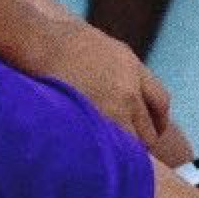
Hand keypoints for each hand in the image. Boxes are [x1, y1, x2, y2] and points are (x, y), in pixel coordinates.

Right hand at [19, 16, 185, 164]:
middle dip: (140, 140)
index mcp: (132, 66)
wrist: (38, 42)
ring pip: (132, 144)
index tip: (150, 129)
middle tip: (129, 151)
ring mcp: (113, 107)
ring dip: (124, 153)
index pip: (160, 101)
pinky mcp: (93, 122)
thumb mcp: (99, 43)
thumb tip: (114, 80)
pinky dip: (107, 156)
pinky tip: (96, 157)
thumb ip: (115, 66)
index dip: (157, 120)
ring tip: (109, 158)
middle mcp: (129, 89)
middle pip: (148, 129)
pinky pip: (111, 149)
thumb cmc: (58, 38)